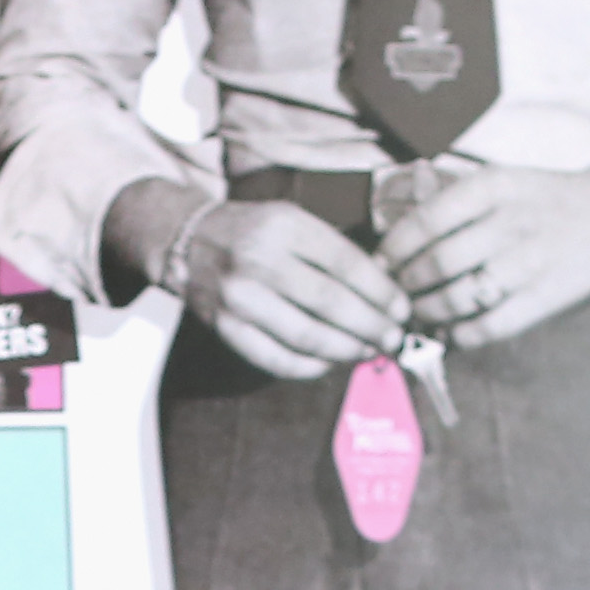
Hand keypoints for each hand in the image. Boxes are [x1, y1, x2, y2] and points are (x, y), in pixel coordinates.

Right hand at [171, 200, 410, 379]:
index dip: (381, 293)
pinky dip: (309, 367)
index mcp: (286, 226)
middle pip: (331, 303)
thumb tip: (382, 295)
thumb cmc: (253, 232)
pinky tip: (329, 363)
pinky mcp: (226, 327)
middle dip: (370, 326)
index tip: (402, 310)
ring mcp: (240, 297)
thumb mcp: (293, 221)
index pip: (346, 264)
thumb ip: (332, 252)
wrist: (187, 240)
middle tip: (392, 338)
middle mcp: (261, 260)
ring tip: (366, 352)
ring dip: (345, 349)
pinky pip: (275, 358)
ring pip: (306, 335)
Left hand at [375, 163, 589, 346]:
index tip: (379, 265)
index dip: (393, 249)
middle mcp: (510, 222)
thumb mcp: (498, 181)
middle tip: (393, 295)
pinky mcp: (542, 298)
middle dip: (405, 285)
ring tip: (416, 314)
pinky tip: (448, 332)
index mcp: (493, 187)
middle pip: (437, 263)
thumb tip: (390, 244)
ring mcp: (528, 262)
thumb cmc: (539, 200)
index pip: (425, 221)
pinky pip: (487, 327)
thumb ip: (447, 204)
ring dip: (426, 313)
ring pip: (458, 298)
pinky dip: (459, 335)